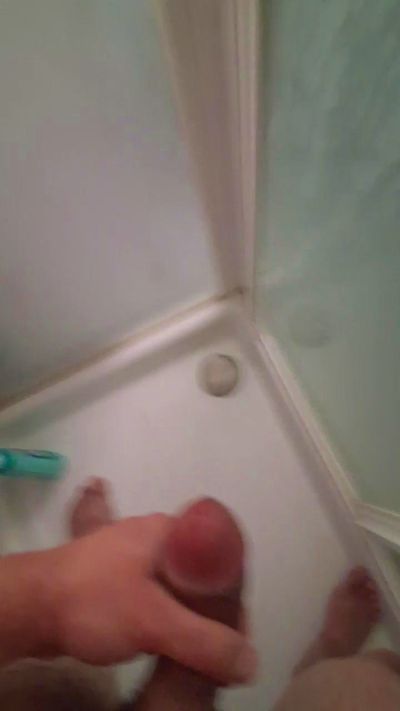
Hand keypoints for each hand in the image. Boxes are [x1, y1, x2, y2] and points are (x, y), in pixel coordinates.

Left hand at [50, 513, 253, 684]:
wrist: (32, 607)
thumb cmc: (94, 602)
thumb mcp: (154, 622)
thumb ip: (205, 641)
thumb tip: (251, 663)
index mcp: (168, 530)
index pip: (221, 553)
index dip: (234, 592)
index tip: (237, 629)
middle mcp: (154, 537)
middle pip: (202, 574)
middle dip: (212, 611)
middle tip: (218, 648)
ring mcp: (133, 557)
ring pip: (177, 589)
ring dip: (187, 618)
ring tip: (193, 649)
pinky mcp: (117, 579)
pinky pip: (156, 598)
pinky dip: (166, 619)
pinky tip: (166, 642)